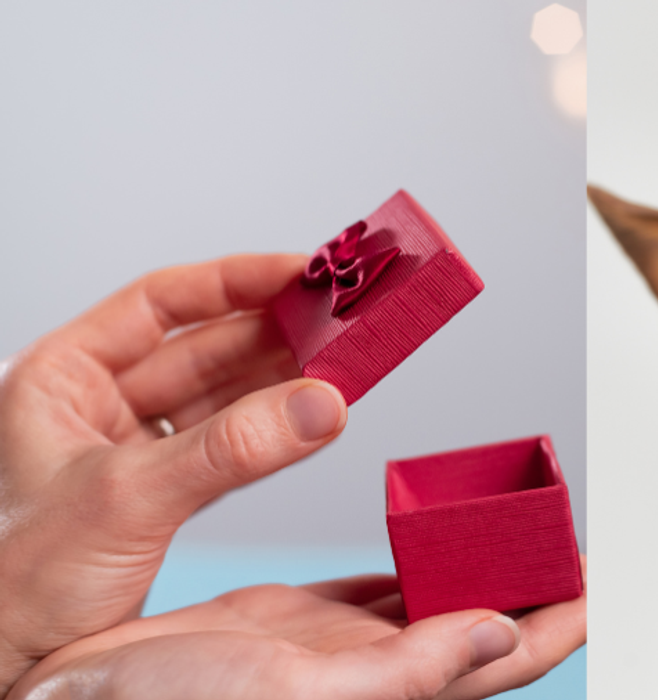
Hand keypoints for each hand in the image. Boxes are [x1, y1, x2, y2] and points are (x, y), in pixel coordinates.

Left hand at [0, 255, 348, 693]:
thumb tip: (318, 405)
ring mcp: (129, 450)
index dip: (236, 282)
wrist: (5, 667)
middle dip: (275, 334)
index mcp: (60, 377)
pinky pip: (229, 445)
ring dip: (282, 382)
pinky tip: (312, 418)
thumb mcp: (126, 498)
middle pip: (202, 346)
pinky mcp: (159, 494)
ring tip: (344, 365)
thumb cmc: (11, 584)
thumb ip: (230, 450)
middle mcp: (94, 404)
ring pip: (222, 396)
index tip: (303, 275)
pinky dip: (273, 433)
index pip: (160, 302)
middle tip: (341, 324)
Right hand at [6, 571, 586, 699]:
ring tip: (514, 528)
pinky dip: (410, 562)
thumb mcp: (298, 687)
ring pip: (434, 600)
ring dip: (476, 566)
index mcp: (393, 690)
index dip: (560, 619)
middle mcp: (380, 671)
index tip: (599, 579)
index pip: (505, 652)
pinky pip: (374, 587)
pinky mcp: (300, 621)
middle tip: (566, 538)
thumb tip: (499, 633)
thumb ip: (408, 670)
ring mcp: (342, 645)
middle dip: (529, 584)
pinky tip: (430, 540)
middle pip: (482, 619)